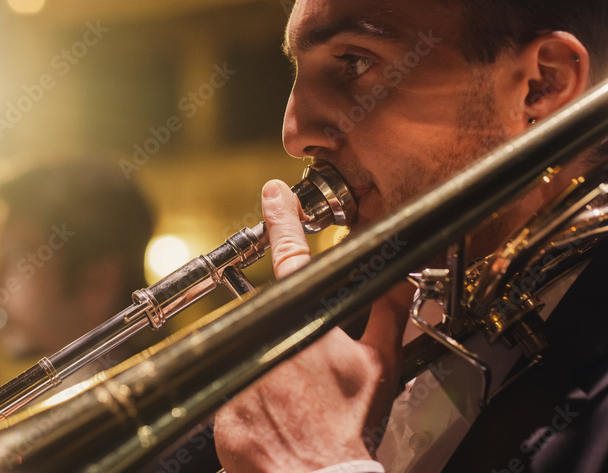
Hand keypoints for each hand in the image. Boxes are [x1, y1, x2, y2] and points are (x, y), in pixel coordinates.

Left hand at [214, 180, 410, 472]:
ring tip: (292, 411)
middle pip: (270, 319)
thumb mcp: (380, 367)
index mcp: (307, 321)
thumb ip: (388, 314)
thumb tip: (401, 280)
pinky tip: (271, 424)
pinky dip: (250, 406)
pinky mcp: (220, 402)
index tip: (274, 194)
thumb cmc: (347, 427)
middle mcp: (268, 337)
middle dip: (287, 347)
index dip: (283, 220)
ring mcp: (240, 369)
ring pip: (251, 357)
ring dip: (270, 379)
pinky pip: (232, 392)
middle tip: (305, 385)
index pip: (293, 256)